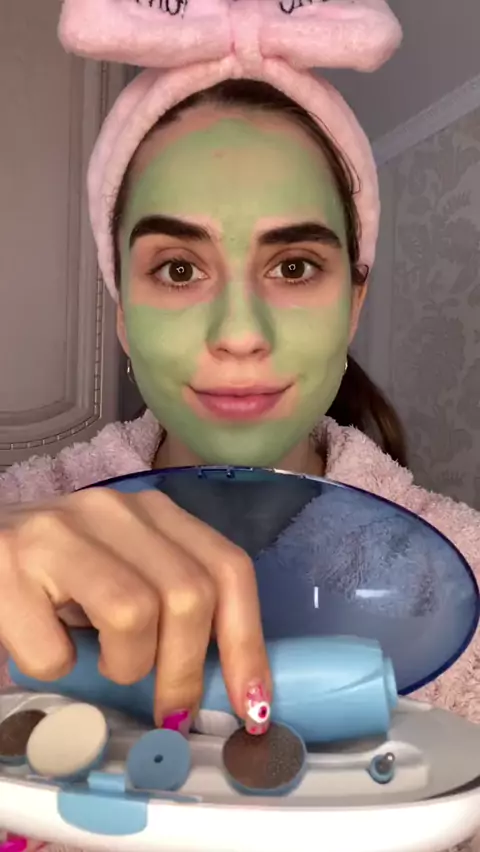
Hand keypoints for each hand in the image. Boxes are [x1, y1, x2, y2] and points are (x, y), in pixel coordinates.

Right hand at [0, 489, 270, 729]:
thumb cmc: (55, 574)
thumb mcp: (122, 577)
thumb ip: (169, 608)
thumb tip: (221, 685)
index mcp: (152, 512)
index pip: (228, 568)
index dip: (247, 643)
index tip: (251, 704)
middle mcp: (113, 509)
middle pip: (190, 594)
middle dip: (185, 672)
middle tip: (168, 711)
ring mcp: (60, 530)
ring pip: (134, 612)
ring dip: (124, 665)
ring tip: (100, 664)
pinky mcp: (10, 562)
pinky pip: (56, 648)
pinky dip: (56, 669)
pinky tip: (44, 647)